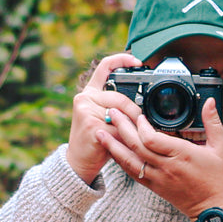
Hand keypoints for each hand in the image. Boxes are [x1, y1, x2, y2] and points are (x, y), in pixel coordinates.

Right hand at [67, 52, 142, 183]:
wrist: (78, 162)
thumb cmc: (95, 140)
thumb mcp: (103, 117)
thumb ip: (116, 106)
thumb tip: (143, 101)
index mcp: (89, 92)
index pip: (104, 67)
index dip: (121, 59)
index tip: (137, 61)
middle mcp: (85, 98)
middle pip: (120, 97)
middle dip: (135, 112)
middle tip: (144, 123)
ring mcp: (86, 111)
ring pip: (120, 112)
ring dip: (133, 126)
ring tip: (137, 135)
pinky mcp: (91, 126)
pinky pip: (118, 128)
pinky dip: (127, 137)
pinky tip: (127, 144)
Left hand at [96, 97, 222, 219]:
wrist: (213, 208)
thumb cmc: (219, 178)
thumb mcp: (221, 148)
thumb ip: (213, 123)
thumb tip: (210, 102)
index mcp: (182, 155)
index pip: (152, 139)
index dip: (141, 126)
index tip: (138, 115)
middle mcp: (166, 167)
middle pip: (136, 146)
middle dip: (122, 128)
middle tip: (112, 112)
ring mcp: (158, 178)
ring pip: (130, 161)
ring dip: (113, 146)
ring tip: (100, 132)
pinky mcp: (154, 187)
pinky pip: (133, 173)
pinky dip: (121, 161)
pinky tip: (112, 151)